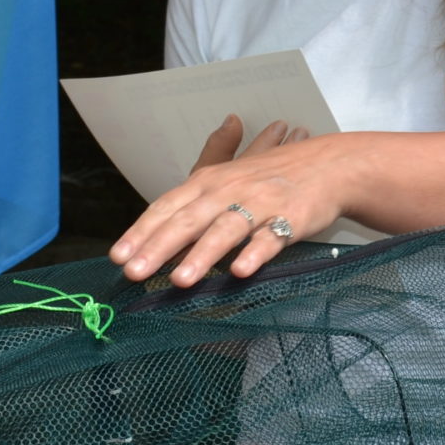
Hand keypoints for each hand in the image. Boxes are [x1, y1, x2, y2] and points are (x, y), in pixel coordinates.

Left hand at [113, 122, 350, 285]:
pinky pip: (270, 238)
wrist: (326, 165)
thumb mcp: (224, 178)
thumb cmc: (267, 177)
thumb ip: (189, 204)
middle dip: (158, 247)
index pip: (165, 207)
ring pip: (225, 229)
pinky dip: (254, 253)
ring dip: (202, 254)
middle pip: (187, 220)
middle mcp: (228, 191)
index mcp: (206, 183)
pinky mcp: (290, 217)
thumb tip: (153, 234)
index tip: (118, 257)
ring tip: (180, 280)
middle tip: (134, 274)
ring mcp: (260, 203)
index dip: (141, 232)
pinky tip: (240, 271)